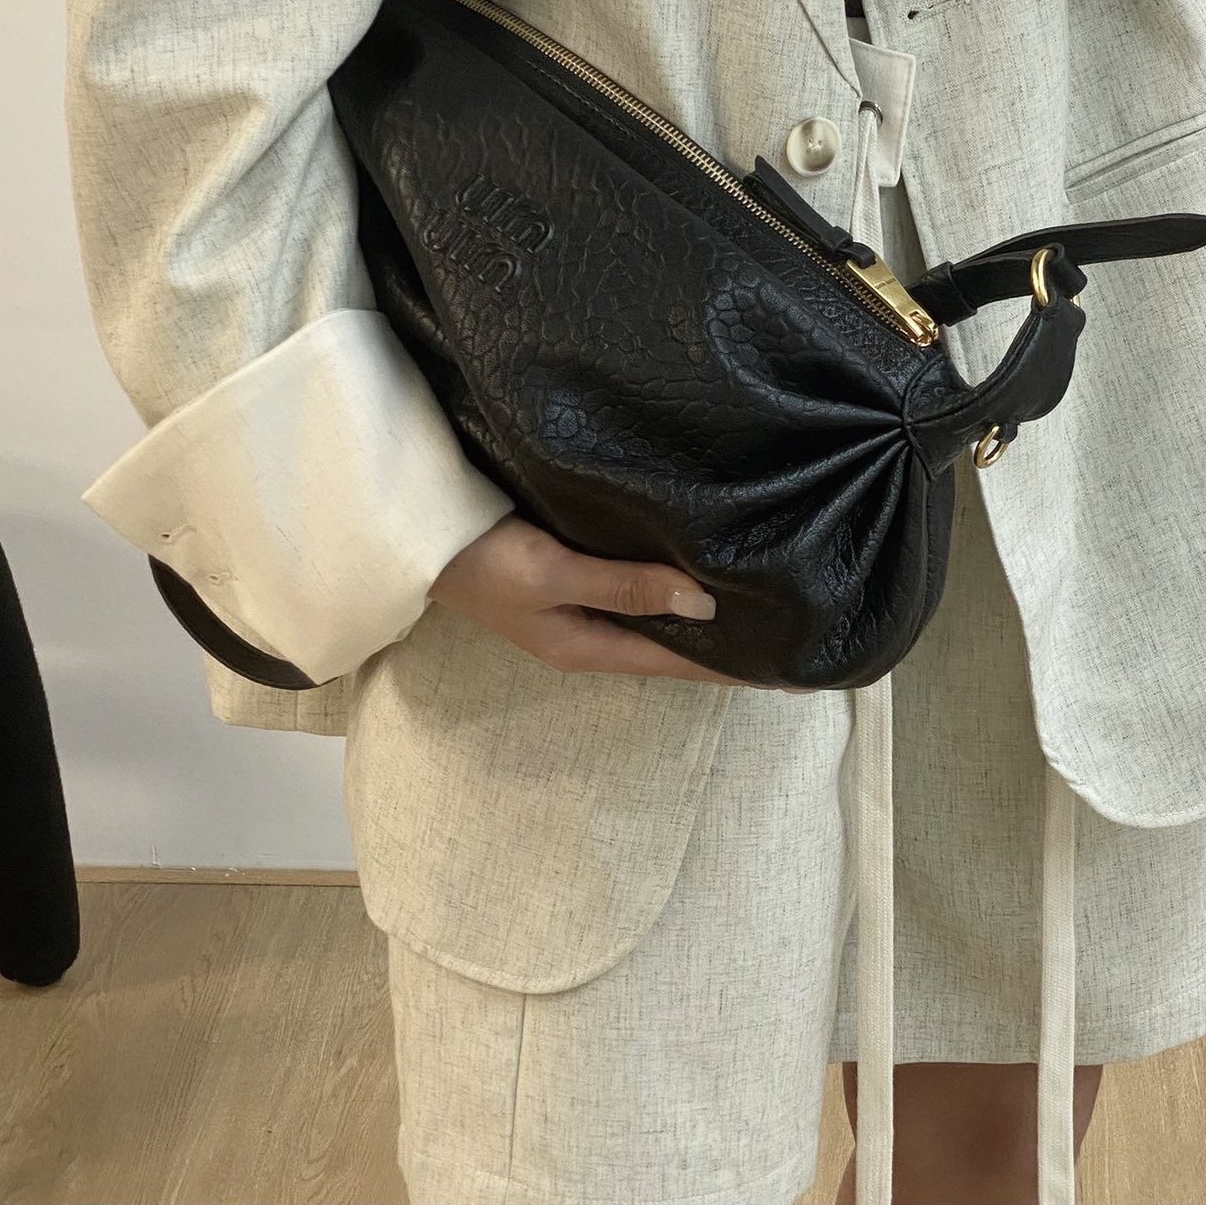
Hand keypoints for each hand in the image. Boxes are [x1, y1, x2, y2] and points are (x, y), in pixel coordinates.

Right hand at [428, 510, 755, 684]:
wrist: (419, 534)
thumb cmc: (483, 560)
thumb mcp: (555, 575)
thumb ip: (626, 586)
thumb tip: (705, 602)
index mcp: (585, 647)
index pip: (675, 662)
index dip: (728, 665)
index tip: (786, 671)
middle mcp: (586, 633)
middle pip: (667, 641)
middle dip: (720, 640)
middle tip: (784, 630)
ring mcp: (574, 604)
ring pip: (651, 611)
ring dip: (695, 608)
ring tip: (753, 599)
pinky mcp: (565, 571)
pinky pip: (630, 583)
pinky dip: (665, 579)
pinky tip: (691, 564)